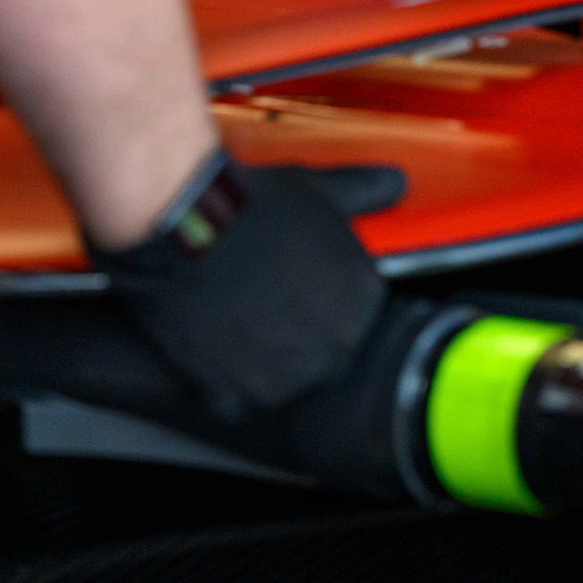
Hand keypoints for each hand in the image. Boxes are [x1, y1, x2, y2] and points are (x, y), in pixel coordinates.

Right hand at [90, 153, 402, 422]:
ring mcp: (285, 378)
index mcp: (364, 304)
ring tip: (232, 319)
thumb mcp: (318, 191)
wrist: (187, 224)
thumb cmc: (250, 205)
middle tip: (260, 305)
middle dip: (292, 336)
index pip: (354, 322)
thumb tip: (395, 181)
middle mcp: (335, 348)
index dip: (320, 306)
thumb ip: (363, 192)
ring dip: (256, 362)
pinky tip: (210, 341)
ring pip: (277, 384)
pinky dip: (219, 380)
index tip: (295, 292)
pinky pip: (233, 401)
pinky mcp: (234, 394)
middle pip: (320, 358)